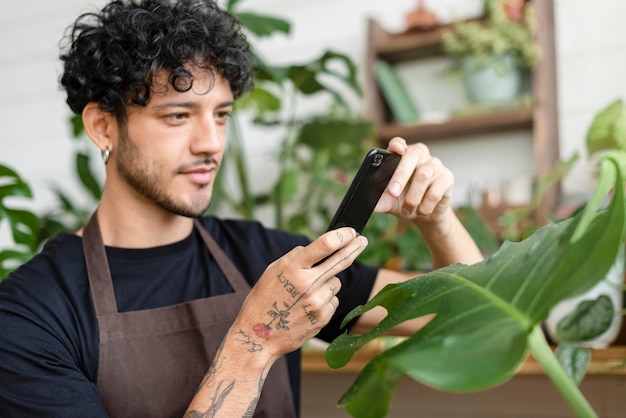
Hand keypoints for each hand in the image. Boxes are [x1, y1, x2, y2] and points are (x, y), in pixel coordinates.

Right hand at [230, 227, 367, 360]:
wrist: (258, 336)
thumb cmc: (263, 300)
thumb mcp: (273, 272)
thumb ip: (296, 258)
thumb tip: (320, 248)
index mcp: (292, 267)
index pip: (324, 245)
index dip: (342, 236)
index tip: (351, 231)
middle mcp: (307, 283)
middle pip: (341, 261)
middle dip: (354, 248)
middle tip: (363, 240)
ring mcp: (317, 302)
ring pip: (336, 282)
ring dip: (328, 282)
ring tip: (307, 292)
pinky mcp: (323, 317)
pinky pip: (333, 300)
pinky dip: (325, 300)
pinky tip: (308, 306)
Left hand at [375, 137, 453, 225]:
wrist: (426, 215)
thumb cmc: (405, 201)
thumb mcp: (390, 202)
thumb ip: (380, 201)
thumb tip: (369, 203)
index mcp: (402, 156)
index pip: (399, 143)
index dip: (397, 144)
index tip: (395, 149)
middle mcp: (419, 155)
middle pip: (412, 155)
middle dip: (401, 174)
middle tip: (392, 192)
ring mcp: (435, 165)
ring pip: (424, 175)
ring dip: (413, 196)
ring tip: (406, 210)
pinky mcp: (446, 177)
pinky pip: (436, 190)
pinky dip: (426, 204)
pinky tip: (422, 210)